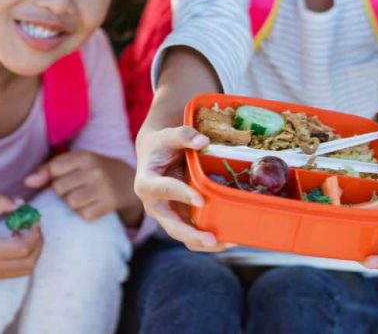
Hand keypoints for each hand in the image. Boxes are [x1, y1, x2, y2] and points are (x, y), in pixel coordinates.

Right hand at [0, 195, 42, 279]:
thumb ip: (1, 202)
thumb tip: (21, 204)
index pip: (23, 247)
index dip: (34, 233)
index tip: (34, 219)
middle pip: (29, 261)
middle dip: (38, 242)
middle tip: (35, 226)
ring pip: (26, 269)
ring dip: (33, 251)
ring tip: (25, 233)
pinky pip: (18, 271)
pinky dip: (25, 257)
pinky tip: (16, 241)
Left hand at [25, 151, 141, 223]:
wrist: (127, 180)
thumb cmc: (93, 171)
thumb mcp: (76, 162)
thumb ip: (49, 169)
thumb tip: (27, 182)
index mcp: (84, 156)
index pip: (54, 168)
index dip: (50, 177)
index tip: (57, 179)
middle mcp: (94, 170)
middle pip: (59, 188)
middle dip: (62, 191)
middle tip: (74, 188)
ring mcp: (103, 188)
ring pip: (70, 203)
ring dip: (72, 204)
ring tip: (82, 197)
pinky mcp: (109, 204)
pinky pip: (84, 214)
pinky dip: (85, 213)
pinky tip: (92, 205)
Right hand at [133, 126, 232, 251]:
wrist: (154, 156)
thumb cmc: (161, 145)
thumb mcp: (168, 136)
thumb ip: (184, 135)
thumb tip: (203, 142)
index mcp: (147, 184)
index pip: (164, 190)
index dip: (181, 195)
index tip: (201, 200)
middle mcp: (155, 206)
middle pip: (172, 226)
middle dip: (192, 235)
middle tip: (212, 239)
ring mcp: (168, 216)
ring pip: (185, 236)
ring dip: (205, 242)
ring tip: (230, 242)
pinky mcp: (181, 219)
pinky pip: (194, 234)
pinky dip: (210, 239)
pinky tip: (231, 238)